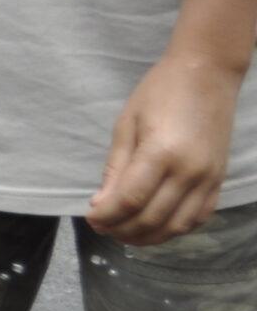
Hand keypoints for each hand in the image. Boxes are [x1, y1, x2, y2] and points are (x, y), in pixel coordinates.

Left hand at [87, 52, 240, 244]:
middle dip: (121, 229)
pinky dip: (175, 228)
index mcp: (161, 153)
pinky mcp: (220, 179)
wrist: (207, 73)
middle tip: (102, 227)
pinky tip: (155, 226)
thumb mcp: (126, 124)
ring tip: (123, 232)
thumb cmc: (159, 92)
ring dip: (148, 236)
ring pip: (177, 225)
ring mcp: (209, 178)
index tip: (90, 219)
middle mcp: (189, 171)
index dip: (106, 216)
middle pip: (151, 218)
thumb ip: (115, 168)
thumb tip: (100, 204)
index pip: (129, 200)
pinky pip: (199, 216)